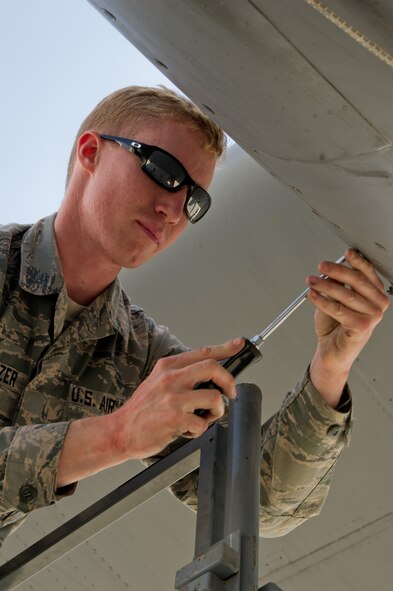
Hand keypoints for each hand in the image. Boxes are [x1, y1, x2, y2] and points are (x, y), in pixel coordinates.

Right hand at [111, 338, 243, 458]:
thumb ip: (180, 375)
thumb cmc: (142, 409)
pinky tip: (187, 430)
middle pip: (213, 368)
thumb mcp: (157, 382)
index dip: (225, 348)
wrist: (120, 431)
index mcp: (168, 367)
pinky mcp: (176, 418)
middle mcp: (171, 378)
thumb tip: (210, 374)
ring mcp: (174, 397)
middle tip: (230, 393)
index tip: (239, 344)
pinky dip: (199, 430)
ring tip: (203, 418)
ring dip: (216, 411)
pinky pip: (203, 423)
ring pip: (214, 397)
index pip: (203, 352)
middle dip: (229, 382)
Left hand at [307, 249, 389, 405]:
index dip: (356, 261)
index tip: (345, 253)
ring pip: (345, 294)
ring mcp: (372, 317)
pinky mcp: (361, 327)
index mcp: (375, 295)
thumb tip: (332, 270)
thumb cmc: (336, 326)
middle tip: (321, 266)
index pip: (368, 273)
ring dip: (324, 285)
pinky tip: (311, 295)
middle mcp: (378, 305)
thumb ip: (336, 284)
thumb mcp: (335, 299)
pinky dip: (321, 300)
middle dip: (337, 270)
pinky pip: (337, 309)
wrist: (332, 352)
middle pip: (357, 280)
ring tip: (310, 281)